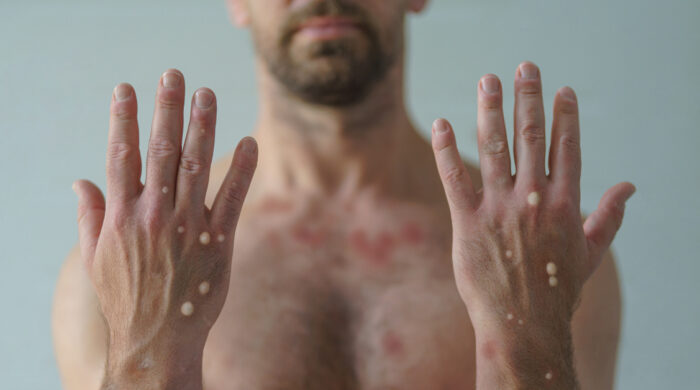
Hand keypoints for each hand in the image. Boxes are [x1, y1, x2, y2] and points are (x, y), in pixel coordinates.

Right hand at [72, 69, 256, 388]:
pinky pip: (232, 198)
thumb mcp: (96, 259)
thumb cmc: (124, 299)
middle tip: (173, 75)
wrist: (156, 340)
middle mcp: (154, 216)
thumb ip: (90, 216)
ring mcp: (188, 228)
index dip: (123, 120)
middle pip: (161, 151)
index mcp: (122, 217)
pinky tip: (249, 142)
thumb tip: (80, 181)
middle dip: (167, 109)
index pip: (121, 157)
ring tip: (207, 94)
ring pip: (196, 166)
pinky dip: (242, 169)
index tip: (126, 89)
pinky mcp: (218, 243)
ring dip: (203, 127)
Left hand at [431, 62, 633, 386]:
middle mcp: (533, 200)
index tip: (562, 90)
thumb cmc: (559, 291)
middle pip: (530, 137)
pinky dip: (446, 149)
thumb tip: (629, 185)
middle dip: (528, 99)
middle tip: (525, 67)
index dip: (564, 116)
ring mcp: (499, 209)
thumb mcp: (592, 253)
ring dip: (489, 110)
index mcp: (565, 204)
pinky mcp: (468, 223)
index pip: (566, 148)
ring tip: (487, 81)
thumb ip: (609, 216)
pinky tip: (442, 123)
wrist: (525, 325)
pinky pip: (455, 178)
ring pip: (492, 148)